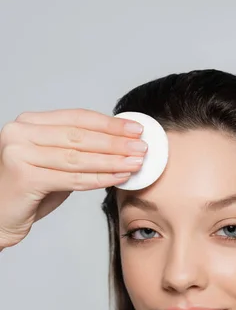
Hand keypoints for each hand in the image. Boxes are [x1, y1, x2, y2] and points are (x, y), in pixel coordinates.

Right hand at [0, 108, 146, 247]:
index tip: (135, 128)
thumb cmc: (29, 191)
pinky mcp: (25, 177)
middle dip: (115, 142)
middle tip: (141, 146)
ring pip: (77, 157)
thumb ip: (76, 151)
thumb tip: (118, 145)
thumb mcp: (53, 163)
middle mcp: (21, 132)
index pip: (76, 117)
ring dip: (112, 160)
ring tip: (136, 162)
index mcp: (29, 122)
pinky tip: (118, 177)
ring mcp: (19, 153)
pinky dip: (98, 179)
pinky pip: (71, 178)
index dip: (109, 123)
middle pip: (79, 136)